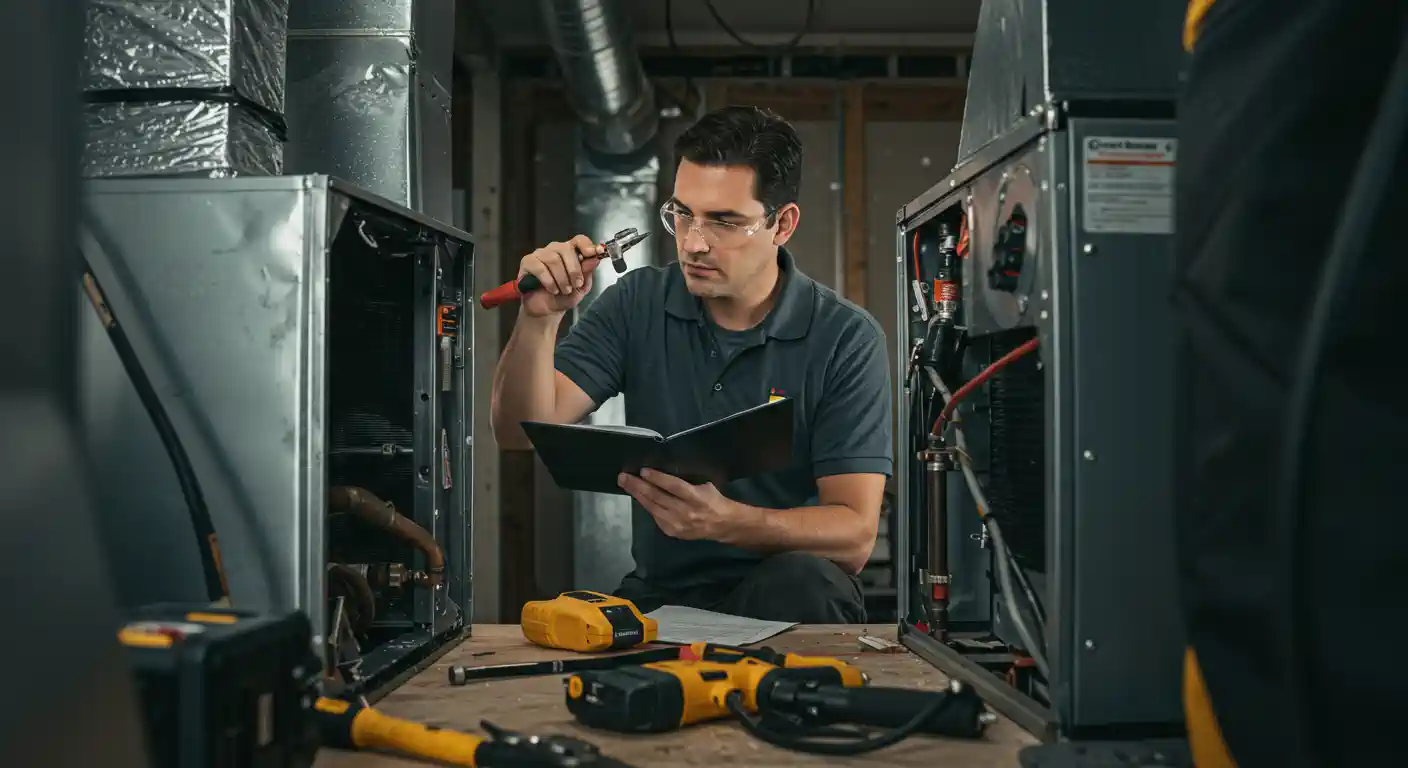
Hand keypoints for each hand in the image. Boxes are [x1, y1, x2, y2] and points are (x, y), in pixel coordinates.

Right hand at [518, 234, 602, 317]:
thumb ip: (587, 273)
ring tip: (564, 291)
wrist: (548, 310)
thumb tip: (594, 260)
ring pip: (553, 259)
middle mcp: (555, 249)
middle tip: (576, 284)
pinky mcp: (528, 262)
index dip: (586, 245)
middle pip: (566, 248)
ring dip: (561, 278)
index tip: (594, 253)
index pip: (579, 240)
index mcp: (571, 252)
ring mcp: (540, 254)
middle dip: (574, 269)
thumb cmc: (565, 296)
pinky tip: (552, 289)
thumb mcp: (581, 287)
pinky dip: (548, 280)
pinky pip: (539, 267)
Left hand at [618, 469, 738, 541]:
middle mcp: (684, 511)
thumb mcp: (704, 486)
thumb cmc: (713, 501)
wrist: (723, 525)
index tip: (643, 471)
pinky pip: (655, 516)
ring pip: (652, 507)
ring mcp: (677, 524)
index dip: (657, 478)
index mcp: (695, 497)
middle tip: (624, 477)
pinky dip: (646, 506)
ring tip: (626, 484)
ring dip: (637, 495)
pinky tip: (639, 497)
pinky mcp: (672, 531)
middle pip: (657, 497)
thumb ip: (685, 482)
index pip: (673, 486)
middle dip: (638, 485)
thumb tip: (664, 474)